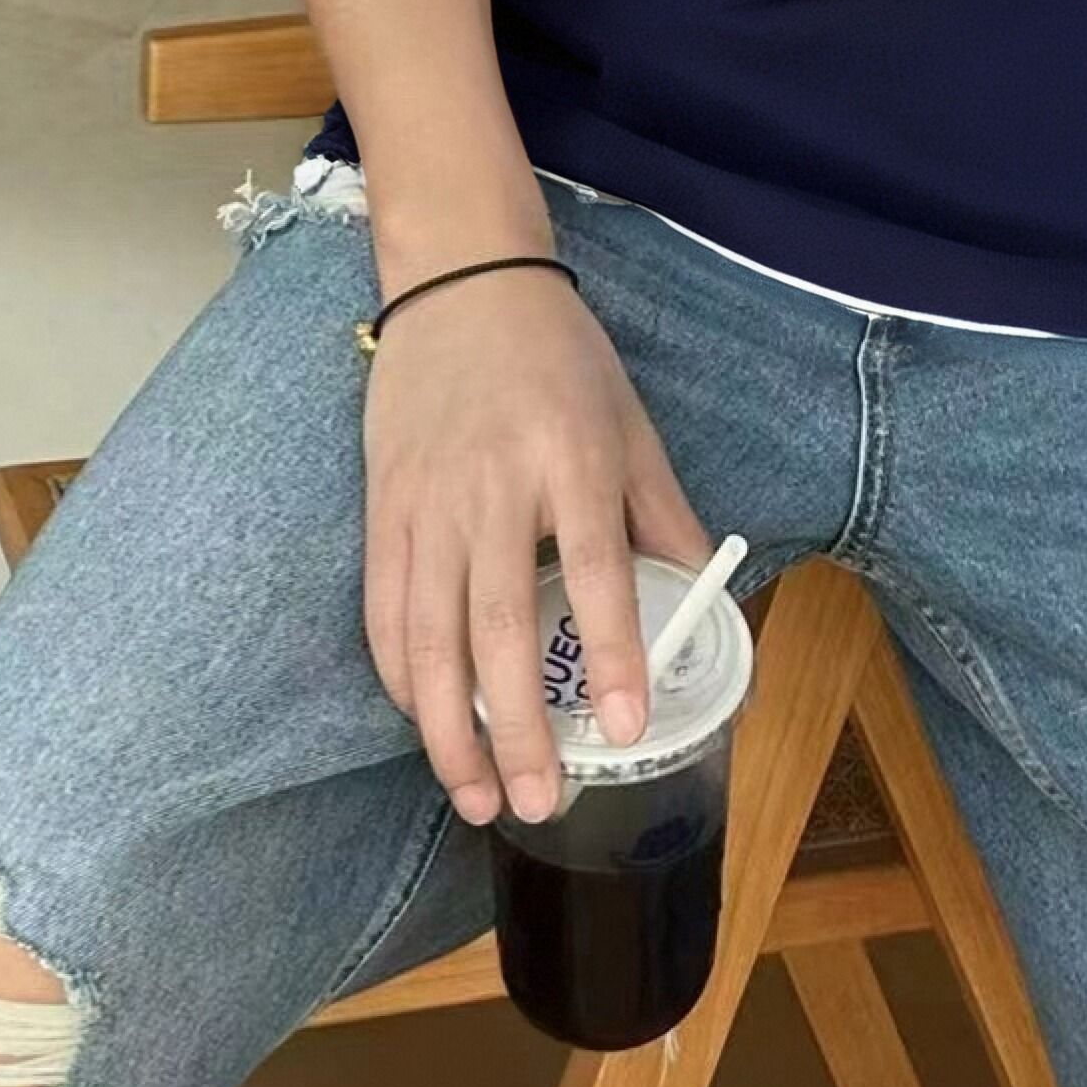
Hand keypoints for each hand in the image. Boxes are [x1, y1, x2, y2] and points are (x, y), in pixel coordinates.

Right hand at [361, 262, 717, 828]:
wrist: (464, 282)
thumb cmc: (560, 357)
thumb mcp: (629, 423)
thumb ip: (662, 513)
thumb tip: (705, 598)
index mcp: (571, 457)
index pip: (594, 570)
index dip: (612, 654)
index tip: (625, 729)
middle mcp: (494, 485)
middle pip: (497, 625)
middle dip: (515, 728)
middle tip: (538, 803)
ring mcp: (428, 499)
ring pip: (427, 636)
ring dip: (448, 729)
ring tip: (477, 797)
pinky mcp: (382, 505)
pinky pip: (383, 609)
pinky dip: (400, 677)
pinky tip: (426, 723)